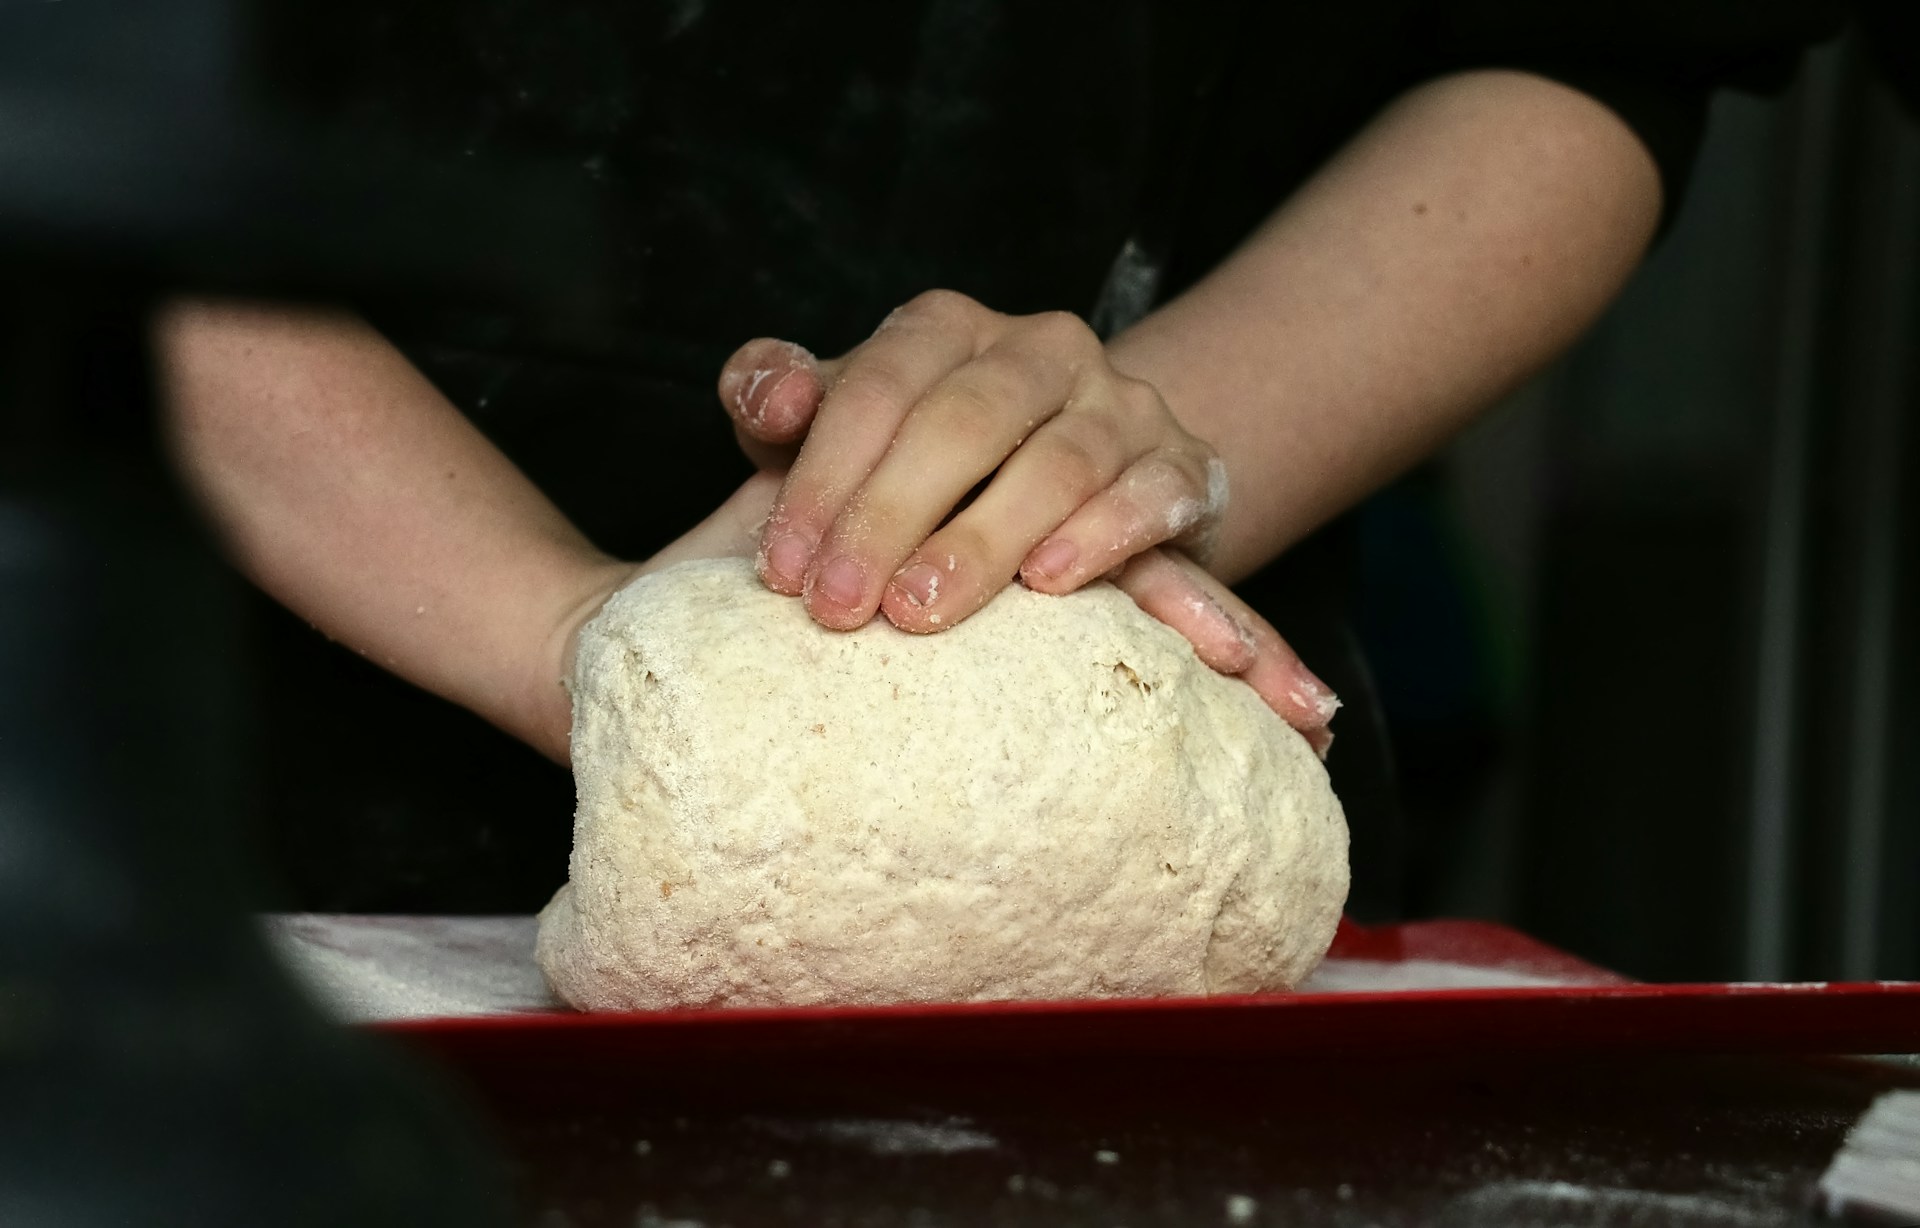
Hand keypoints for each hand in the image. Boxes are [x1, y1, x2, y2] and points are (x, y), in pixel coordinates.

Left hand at [719, 290, 1224, 633]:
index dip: (823, 479)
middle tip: (837, 607)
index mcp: (949, 329)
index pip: (879, 386)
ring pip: (1057, 462)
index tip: (782, 572)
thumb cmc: (933, 471)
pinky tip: (1047, 583)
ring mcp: (1121, 404)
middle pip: (963, 421)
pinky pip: (1150, 494)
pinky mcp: (1184, 467)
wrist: (1085, 492)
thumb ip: (780, 402)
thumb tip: (771, 397)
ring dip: (982, 540)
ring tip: (920, 611)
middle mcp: (1040, 349)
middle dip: (889, 517)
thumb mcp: (845, 431)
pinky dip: (1100, 536)